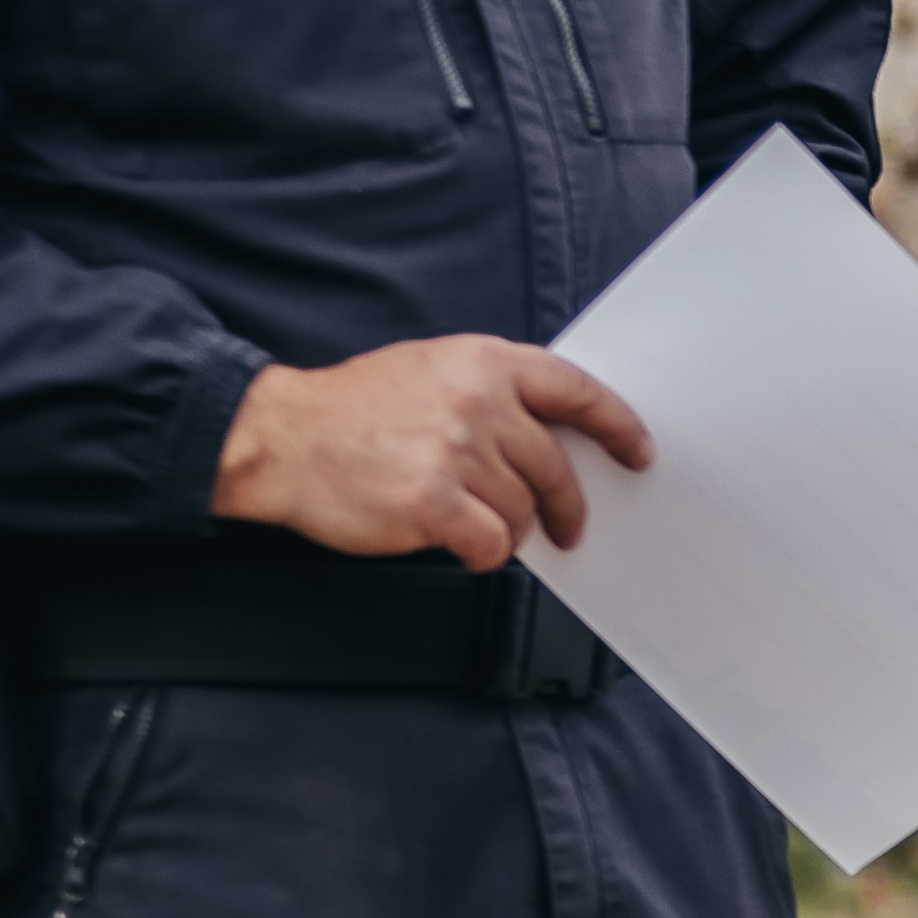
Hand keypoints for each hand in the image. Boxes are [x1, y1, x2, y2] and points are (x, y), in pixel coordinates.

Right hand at [211, 337, 648, 567]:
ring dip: (508, 528)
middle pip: (554, 465)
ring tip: (476, 524)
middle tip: (570, 526)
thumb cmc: (351, 409)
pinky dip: (484, 555)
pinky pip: (491, 544)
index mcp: (484, 363)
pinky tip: (463, 546)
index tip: (637, 452)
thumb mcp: (430, 369)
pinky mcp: (433, 503)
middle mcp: (478, 404)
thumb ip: (492, 391)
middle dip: (568, 504)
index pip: (577, 392)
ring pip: (522, 510)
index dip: (617, 426)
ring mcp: (457, 453)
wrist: (280, 438)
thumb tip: (548, 434)